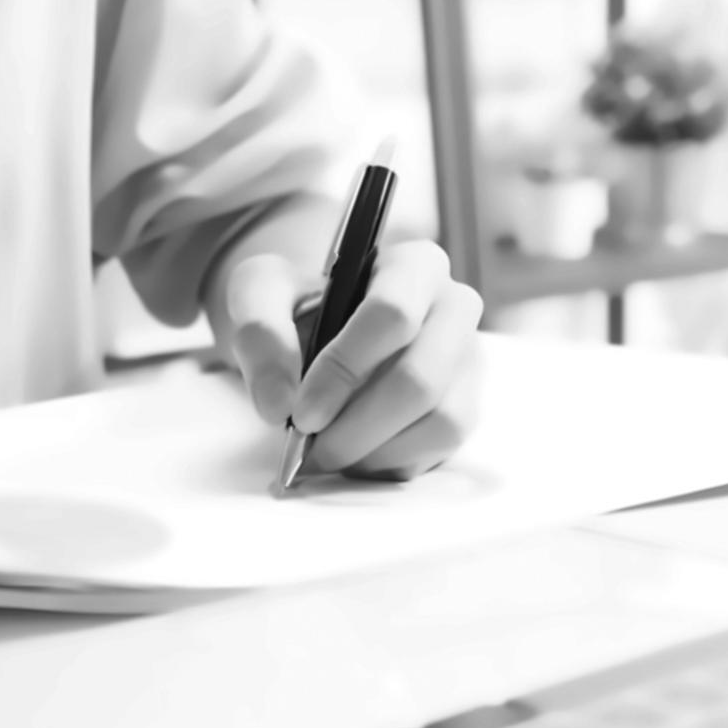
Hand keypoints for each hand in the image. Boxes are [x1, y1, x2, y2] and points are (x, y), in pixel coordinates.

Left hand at [223, 240, 482, 479]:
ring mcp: (467, 361)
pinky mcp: (467, 405)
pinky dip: (392, 462)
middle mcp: (455, 308)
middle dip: (358, 425)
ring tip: (331, 451)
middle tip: (313, 446)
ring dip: (375, 450)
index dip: (344, 369)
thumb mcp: (261, 293)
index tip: (302, 412)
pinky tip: (356, 454)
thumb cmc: (299, 305)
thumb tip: (279, 403)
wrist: (321, 331)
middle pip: (421, 379)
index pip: (393, 314)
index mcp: (414, 265)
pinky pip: (441, 448)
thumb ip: (259, 331)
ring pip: (440, 420)